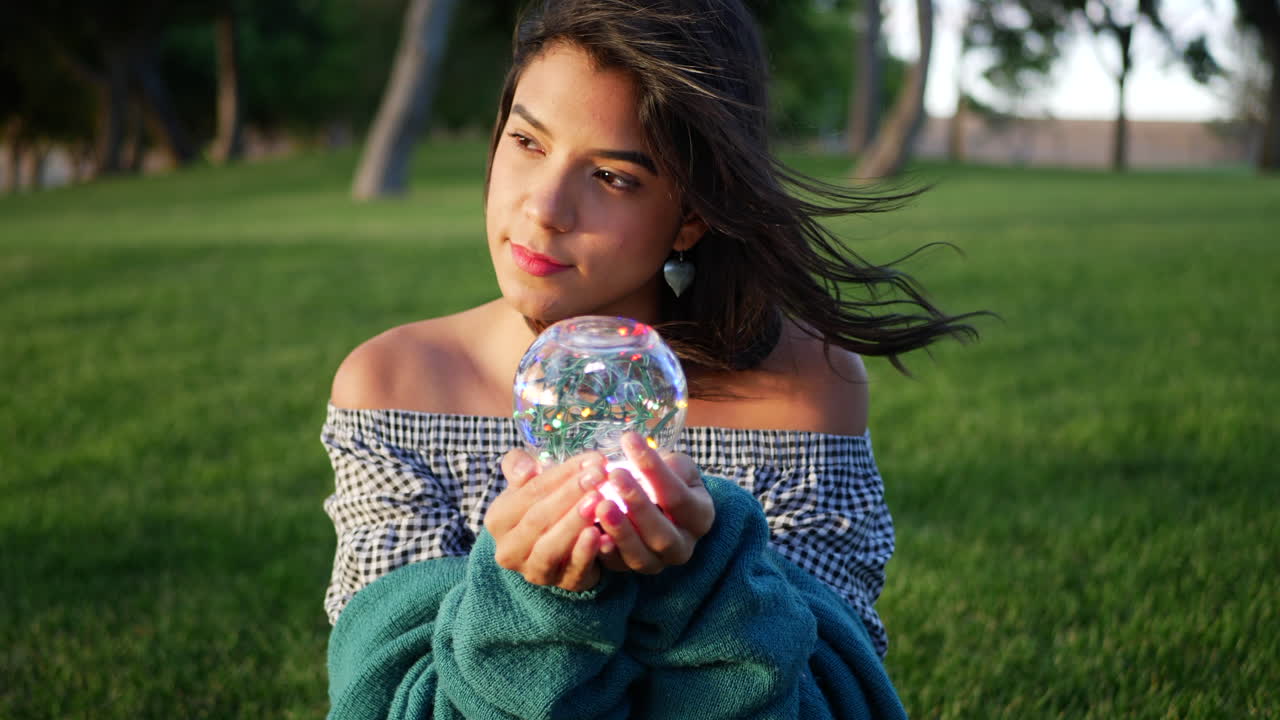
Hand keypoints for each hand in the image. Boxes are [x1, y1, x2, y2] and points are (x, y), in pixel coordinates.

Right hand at [484, 449, 609, 591]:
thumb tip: (528, 469)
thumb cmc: (543, 506)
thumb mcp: (528, 485)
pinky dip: (589, 553)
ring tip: (598, 502)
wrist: (558, 548)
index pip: (530, 492)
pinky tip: (605, 536)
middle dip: (571, 494)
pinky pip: (574, 571)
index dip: (561, 475)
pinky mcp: (563, 585)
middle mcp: (509, 550)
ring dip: (575, 524)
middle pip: (539, 518)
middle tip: (598, 476)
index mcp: (498, 520)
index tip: (590, 460)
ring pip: (551, 548)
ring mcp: (534, 571)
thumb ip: (519, 468)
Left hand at [594, 432, 714, 573]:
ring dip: (620, 531)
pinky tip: (591, 530)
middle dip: (638, 505)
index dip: (654, 470)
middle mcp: (683, 546)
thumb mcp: (677, 466)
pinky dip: (605, 551)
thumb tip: (643, 453)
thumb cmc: (669, 480)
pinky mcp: (632, 570)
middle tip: (616, 476)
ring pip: (641, 556)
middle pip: (662, 534)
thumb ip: (666, 463)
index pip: (678, 497)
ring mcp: (658, 563)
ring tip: (601, 504)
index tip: (629, 440)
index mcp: (699, 517)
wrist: (660, 506)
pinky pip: (618, 566)